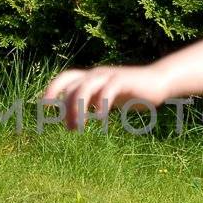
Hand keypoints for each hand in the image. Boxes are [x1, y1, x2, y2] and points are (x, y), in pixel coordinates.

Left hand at [42, 64, 173, 128]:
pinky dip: (101, 103)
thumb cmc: (130, 93)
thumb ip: (88, 105)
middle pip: (72, 86)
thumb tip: (69, 122)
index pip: (65, 78)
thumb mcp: (105, 100)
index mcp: (91, 77)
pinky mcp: (123, 80)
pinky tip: (101, 118)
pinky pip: (107, 90)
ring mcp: (109, 76)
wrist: (157, 82)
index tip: (44, 106)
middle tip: (69, 128)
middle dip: (66, 108)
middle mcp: (97, 74)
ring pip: (85, 87)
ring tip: (80, 126)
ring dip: (78, 106)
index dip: (52, 89)